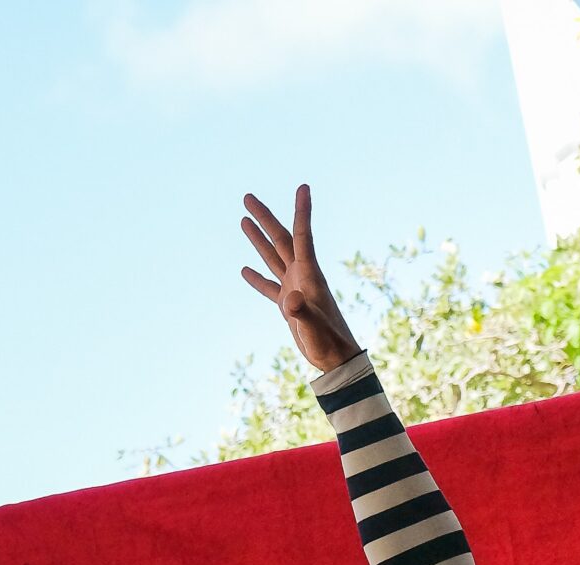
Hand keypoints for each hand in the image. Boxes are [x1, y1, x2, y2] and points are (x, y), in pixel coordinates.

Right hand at [239, 183, 360, 374]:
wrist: (336, 361)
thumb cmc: (329, 344)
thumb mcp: (314, 328)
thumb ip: (301, 312)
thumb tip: (289, 300)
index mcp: (310, 274)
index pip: (303, 236)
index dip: (302, 211)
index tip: (303, 186)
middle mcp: (302, 276)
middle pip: (281, 240)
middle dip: (265, 218)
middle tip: (247, 197)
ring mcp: (294, 289)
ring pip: (273, 257)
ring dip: (258, 239)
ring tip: (243, 219)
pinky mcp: (288, 306)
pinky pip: (270, 286)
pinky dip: (257, 278)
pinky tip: (244, 270)